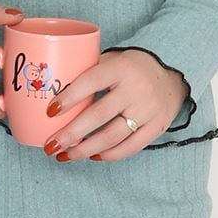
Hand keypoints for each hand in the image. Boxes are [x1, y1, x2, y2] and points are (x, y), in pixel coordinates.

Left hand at [43, 49, 190, 159]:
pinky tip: (92, 156)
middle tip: (50, 146)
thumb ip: (86, 72)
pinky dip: (108, 155)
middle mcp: (136, 89)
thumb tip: (48, 92)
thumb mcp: (111, 61)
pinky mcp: (156, 127)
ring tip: (64, 155)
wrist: (170, 78)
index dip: (69, 98)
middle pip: (98, 116)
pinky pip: (130, 147)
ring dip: (84, 150)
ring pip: (112, 137)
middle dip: (71, 134)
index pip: (90, 82)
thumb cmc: (129, 70)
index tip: (50, 112)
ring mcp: (148, 110)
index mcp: (121, 68)